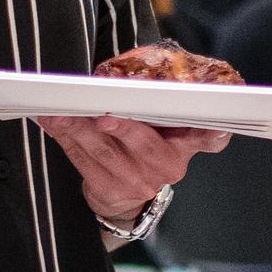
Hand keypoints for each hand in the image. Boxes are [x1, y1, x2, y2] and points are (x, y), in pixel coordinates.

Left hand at [33, 112, 229, 225]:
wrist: (127, 194)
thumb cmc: (144, 146)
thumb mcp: (164, 129)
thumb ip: (160, 108)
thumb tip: (133, 77)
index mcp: (185, 146)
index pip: (208, 140)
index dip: (214, 135)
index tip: (218, 128)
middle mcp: (167, 167)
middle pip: (145, 145)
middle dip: (123, 128)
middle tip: (105, 115)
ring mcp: (138, 182)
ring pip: (106, 151)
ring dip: (80, 129)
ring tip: (62, 112)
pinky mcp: (110, 190)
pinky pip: (83, 161)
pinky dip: (66, 138)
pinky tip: (53, 123)